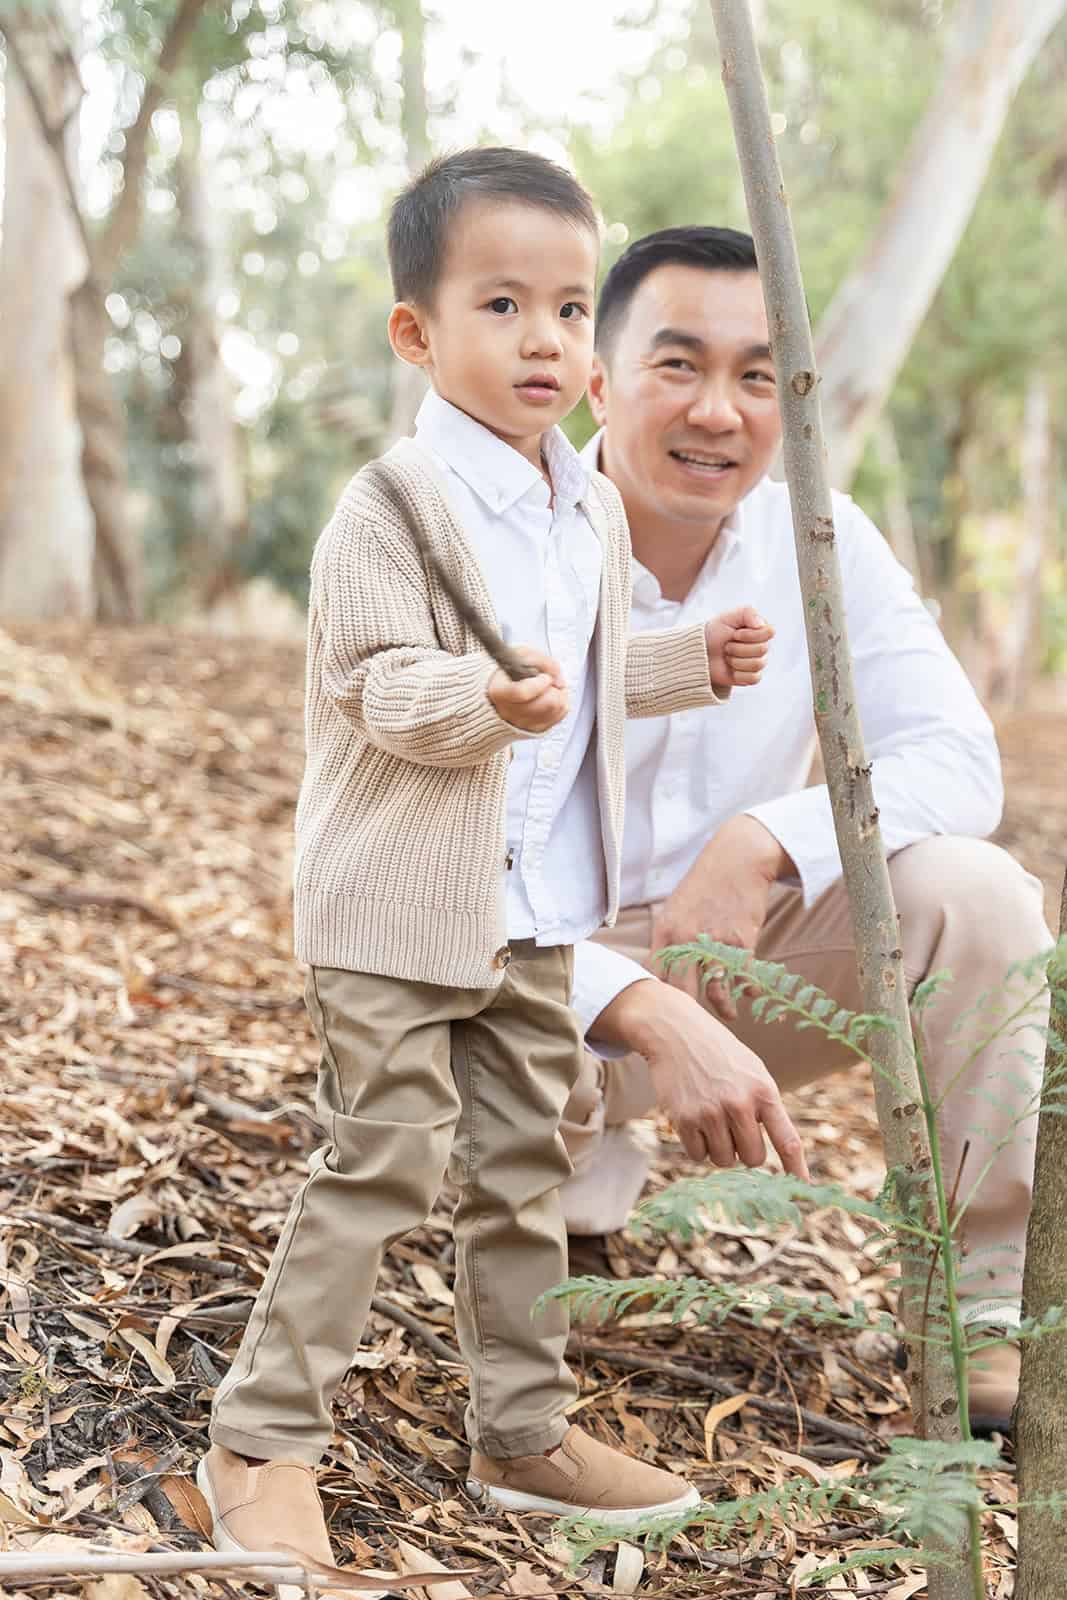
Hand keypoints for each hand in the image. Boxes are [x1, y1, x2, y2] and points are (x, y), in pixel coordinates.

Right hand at [489, 647, 567, 732]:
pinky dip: (560, 704)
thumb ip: (542, 662)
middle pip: (545, 704)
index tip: (545, 677)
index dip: (539, 683)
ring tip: (549, 688)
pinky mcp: (535, 729)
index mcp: (499, 692)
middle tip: (548, 681)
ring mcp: (522, 723)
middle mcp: (508, 712)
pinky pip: (559, 716)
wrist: (501, 690)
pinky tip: (550, 697)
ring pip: (555, 710)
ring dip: (559, 695)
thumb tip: (558, 680)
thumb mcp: (522, 655)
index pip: (522, 692)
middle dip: (553, 689)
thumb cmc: (510, 672)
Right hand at [596, 979, 807, 1177]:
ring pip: (724, 1160)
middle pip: (753, 1159)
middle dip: (744, 1150)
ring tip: (712, 1118)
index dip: (797, 1169)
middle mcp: (739, 1104)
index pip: (787, 1140)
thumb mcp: (753, 1071)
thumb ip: (766, 1107)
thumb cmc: (719, 1055)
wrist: (676, 1032)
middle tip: (733, 1128)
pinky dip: (697, 1145)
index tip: (805, 1188)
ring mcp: (710, 1113)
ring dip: (719, 1148)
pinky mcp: (684, 1119)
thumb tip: (774, 1154)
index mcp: (763, 1091)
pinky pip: (698, 1155)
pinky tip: (694, 1119)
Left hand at [649, 814, 790, 1020]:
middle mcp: (687, 939)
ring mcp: (715, 941)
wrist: (736, 861)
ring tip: (728, 1015)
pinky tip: (750, 992)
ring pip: (716, 991)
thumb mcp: (674, 910)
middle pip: (683, 991)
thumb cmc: (702, 889)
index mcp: (666, 932)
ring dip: (724, 1008)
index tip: (666, 1014)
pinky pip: (745, 978)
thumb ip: (667, 942)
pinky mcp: (742, 941)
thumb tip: (658, 977)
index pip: (654, 976)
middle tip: (695, 1027)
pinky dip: (749, 989)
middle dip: (689, 1014)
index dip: (659, 999)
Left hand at [705, 605, 773, 688]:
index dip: (750, 634)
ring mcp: (757, 662)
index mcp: (759, 629)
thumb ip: (747, 612)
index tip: (735, 634)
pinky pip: (753, 678)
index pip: (769, 632)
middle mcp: (761, 645)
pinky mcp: (750, 677)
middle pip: (762, 649)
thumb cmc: (714, 632)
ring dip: (736, 660)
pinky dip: (739, 674)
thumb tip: (761, 624)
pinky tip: (730, 669)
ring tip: (727, 656)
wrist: (700, 652)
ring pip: (757, 664)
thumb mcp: (728, 617)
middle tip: (726, 646)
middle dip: (738, 648)